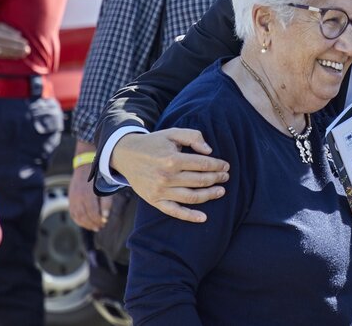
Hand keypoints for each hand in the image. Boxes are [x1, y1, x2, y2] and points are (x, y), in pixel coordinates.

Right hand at [0, 22, 30, 58]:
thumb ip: (9, 30)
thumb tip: (20, 35)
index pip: (9, 37)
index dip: (18, 41)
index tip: (26, 42)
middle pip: (8, 44)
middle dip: (19, 48)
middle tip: (28, 50)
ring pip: (5, 51)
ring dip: (16, 53)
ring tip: (25, 54)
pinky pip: (1, 56)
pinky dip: (10, 56)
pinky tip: (17, 56)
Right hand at [68, 164, 109, 230]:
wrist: (85, 167)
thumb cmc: (99, 178)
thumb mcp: (106, 187)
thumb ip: (106, 202)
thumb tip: (105, 217)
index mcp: (88, 194)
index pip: (92, 212)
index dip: (98, 219)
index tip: (104, 222)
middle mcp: (78, 197)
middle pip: (84, 216)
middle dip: (92, 223)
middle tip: (100, 227)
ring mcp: (72, 199)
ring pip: (77, 216)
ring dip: (85, 224)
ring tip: (94, 227)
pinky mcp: (70, 199)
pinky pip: (72, 213)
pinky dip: (78, 221)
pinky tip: (85, 223)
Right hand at [110, 129, 229, 222]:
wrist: (125, 155)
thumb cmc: (153, 143)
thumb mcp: (172, 133)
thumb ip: (193, 137)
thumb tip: (209, 151)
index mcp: (172, 159)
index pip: (203, 164)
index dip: (217, 165)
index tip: (226, 166)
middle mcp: (166, 177)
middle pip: (200, 181)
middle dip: (216, 178)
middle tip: (225, 177)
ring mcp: (160, 191)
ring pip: (192, 197)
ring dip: (209, 195)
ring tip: (221, 191)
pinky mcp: (154, 201)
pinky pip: (174, 211)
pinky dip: (190, 216)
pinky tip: (203, 217)